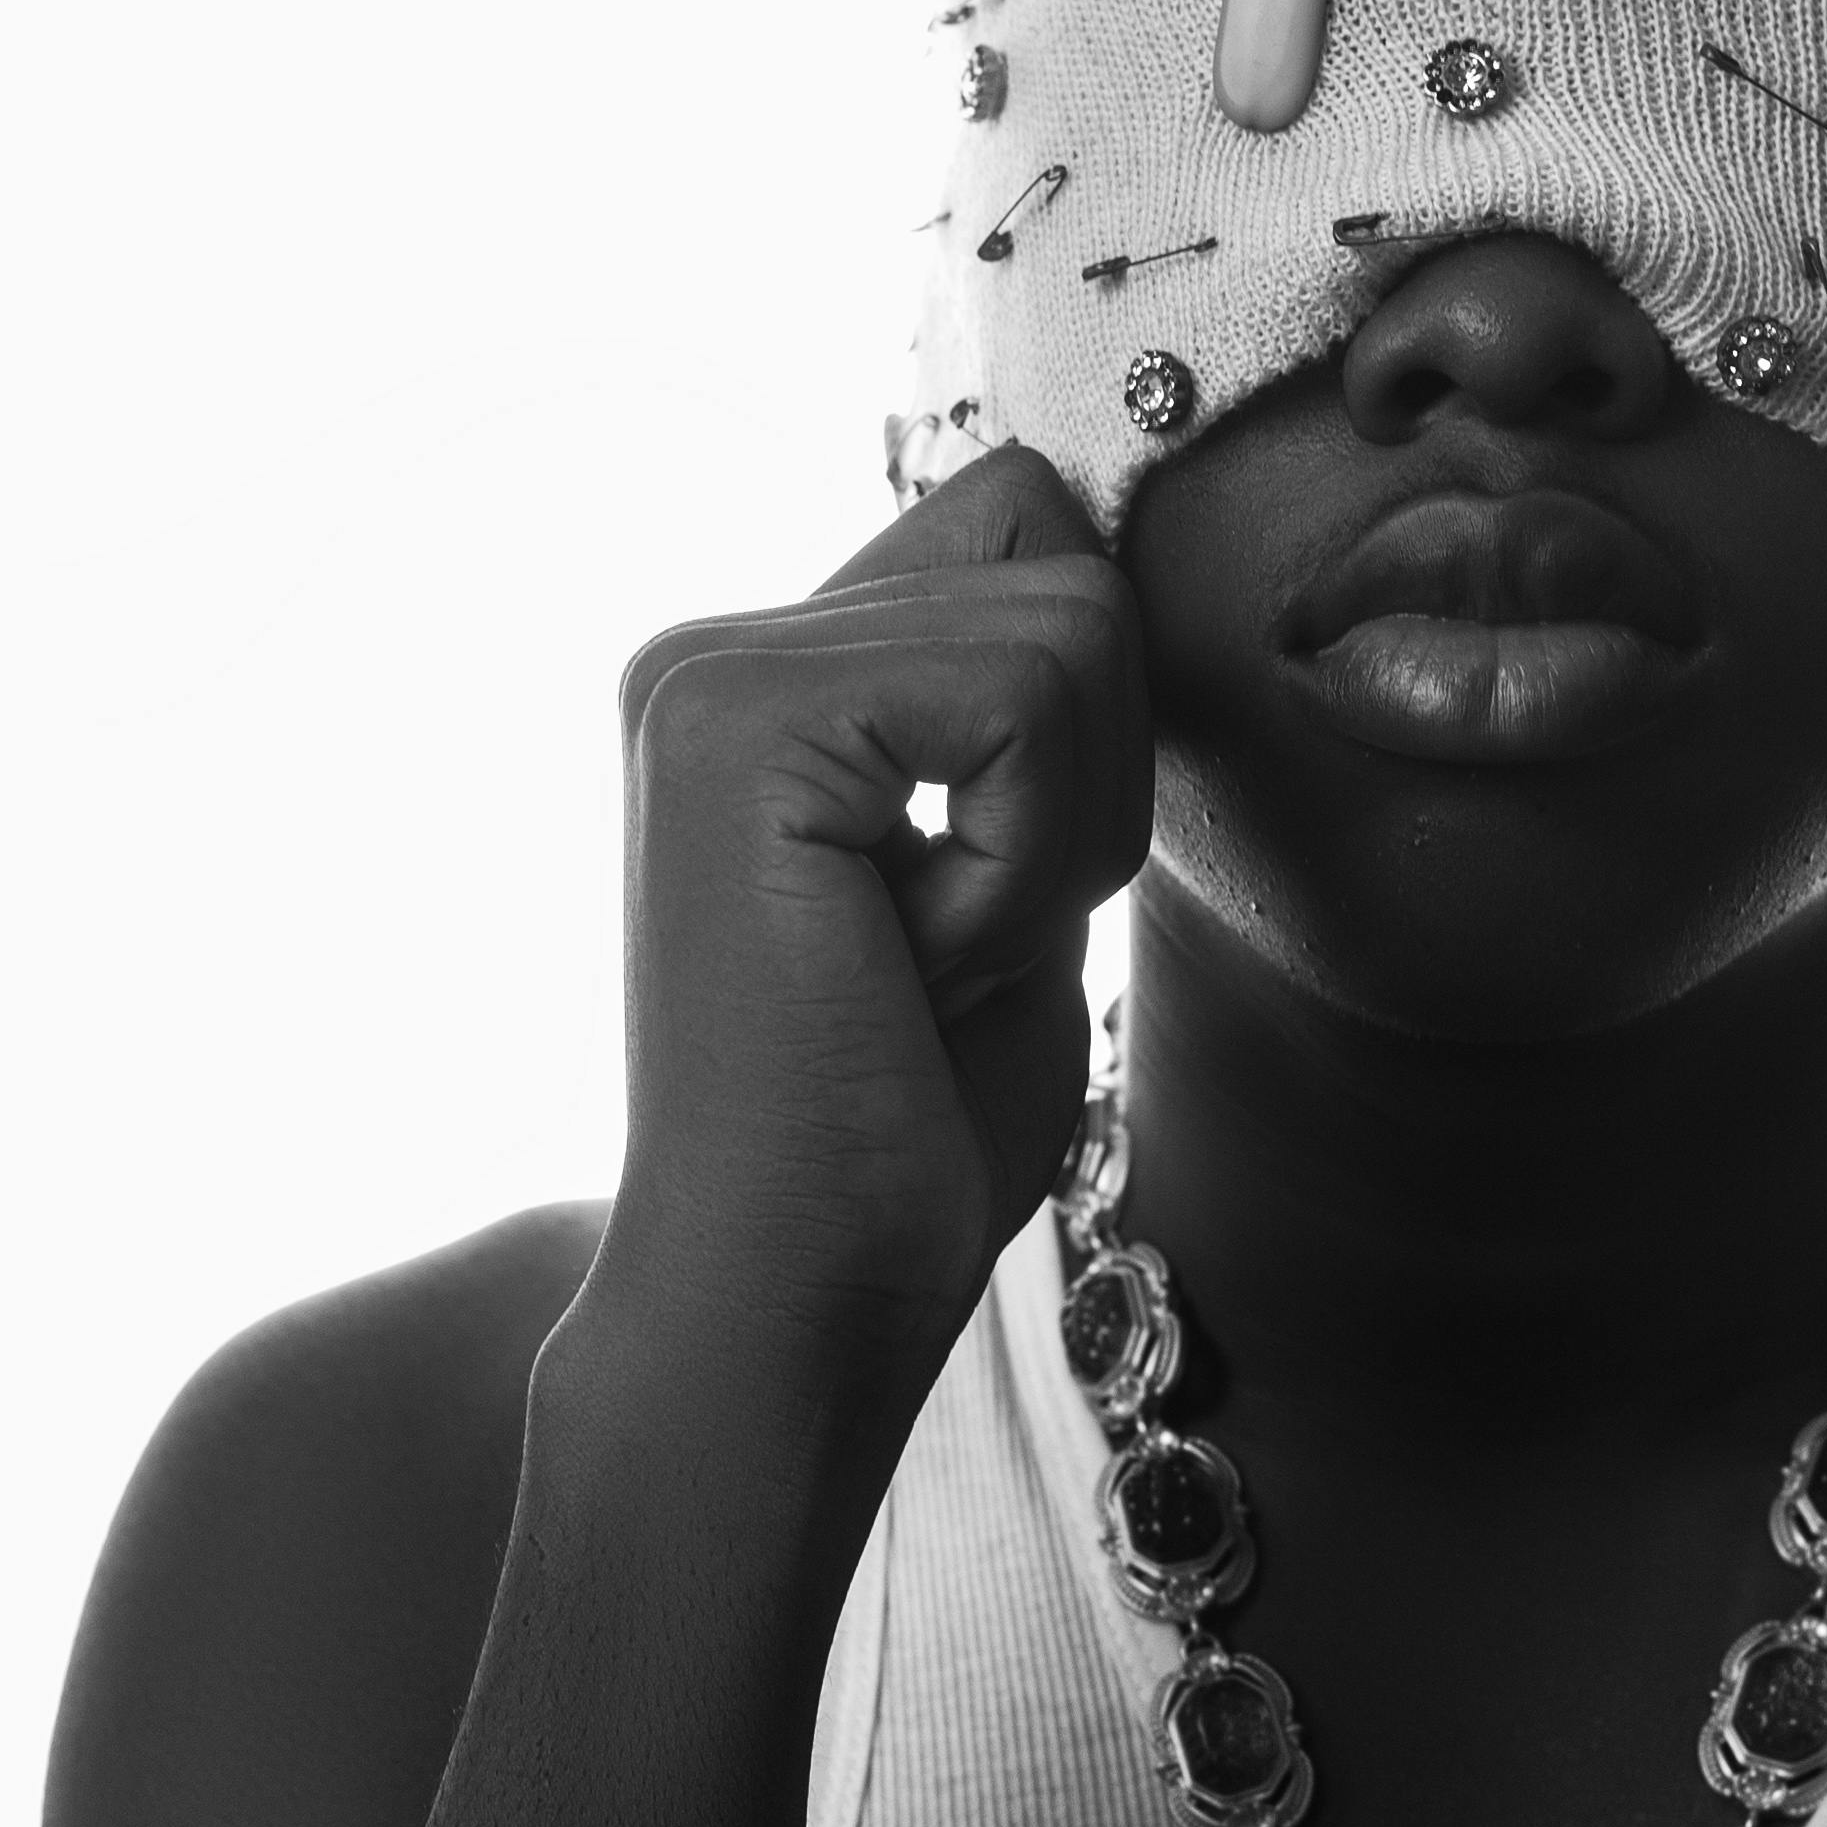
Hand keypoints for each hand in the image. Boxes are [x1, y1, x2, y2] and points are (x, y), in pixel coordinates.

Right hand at [583, 445, 1149, 1405]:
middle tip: (954, 953)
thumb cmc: (904, 1135)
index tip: (990, 889)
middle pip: (1070, 568)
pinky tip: (918, 962)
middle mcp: (712, 647)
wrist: (792, 1301)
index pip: (1029, 525)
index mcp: (766, 676)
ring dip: (1060, 837)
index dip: (1086, 719)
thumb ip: (1033, 720)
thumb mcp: (1006, 876)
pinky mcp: (739, 722)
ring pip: (1076, 626)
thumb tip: (1116, 574)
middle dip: (1085, 792)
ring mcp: (709, 671)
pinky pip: (1030, 698)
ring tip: (927, 961)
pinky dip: (1029, 858)